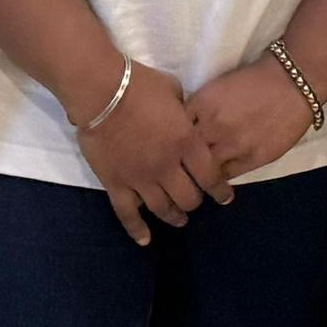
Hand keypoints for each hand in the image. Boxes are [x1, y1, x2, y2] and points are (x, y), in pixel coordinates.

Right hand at [73, 64, 229, 240]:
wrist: (102, 91)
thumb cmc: (141, 85)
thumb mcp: (174, 92)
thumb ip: (185, 112)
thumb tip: (187, 118)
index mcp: (186, 143)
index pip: (211, 176)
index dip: (220, 191)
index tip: (225, 197)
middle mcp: (166, 167)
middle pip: (188, 198)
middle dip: (195, 201)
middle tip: (194, 199)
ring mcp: (140, 179)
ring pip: (162, 209)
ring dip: (173, 216)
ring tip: (178, 218)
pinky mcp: (116, 184)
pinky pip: (127, 214)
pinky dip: (136, 230)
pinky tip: (145, 240)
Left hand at [186, 57, 317, 181]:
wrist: (292, 82)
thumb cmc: (255, 79)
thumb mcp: (217, 88)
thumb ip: (200, 109)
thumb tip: (185, 129)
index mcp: (202, 103)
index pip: (174, 130)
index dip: (173, 139)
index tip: (173, 145)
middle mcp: (213, 126)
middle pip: (185, 154)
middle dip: (182, 161)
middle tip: (181, 167)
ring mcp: (233, 145)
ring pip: (205, 171)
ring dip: (201, 174)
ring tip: (199, 177)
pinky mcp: (253, 158)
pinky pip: (227, 176)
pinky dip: (221, 177)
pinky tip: (219, 176)